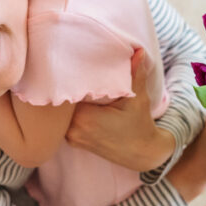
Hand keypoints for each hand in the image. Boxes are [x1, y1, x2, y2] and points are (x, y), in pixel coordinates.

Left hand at [65, 48, 175, 171]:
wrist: (142, 154)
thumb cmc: (140, 126)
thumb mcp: (139, 99)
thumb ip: (136, 73)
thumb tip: (139, 51)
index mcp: (85, 118)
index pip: (69, 90)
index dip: (71, 76)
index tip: (74, 63)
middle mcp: (73, 129)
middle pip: (63, 100)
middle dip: (68, 86)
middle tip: (71, 68)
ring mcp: (71, 137)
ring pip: (63, 112)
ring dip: (69, 99)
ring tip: (74, 82)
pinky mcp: (72, 141)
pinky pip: (65, 121)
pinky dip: (70, 111)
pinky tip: (76, 99)